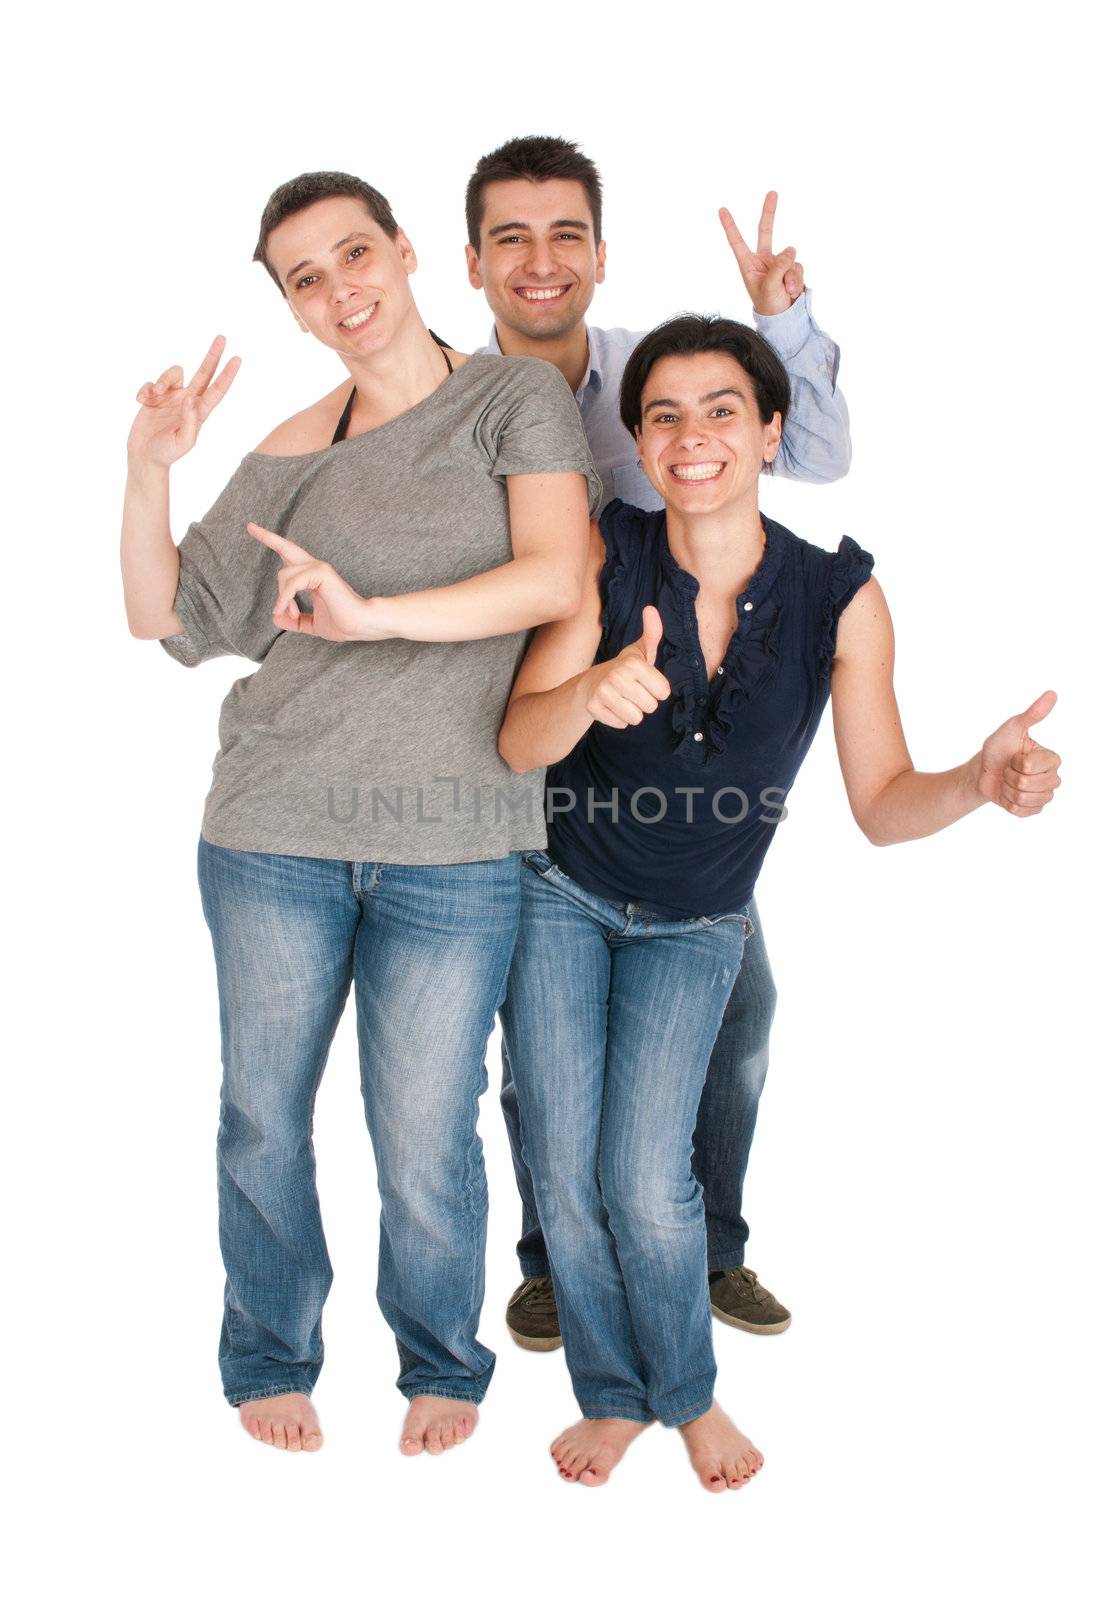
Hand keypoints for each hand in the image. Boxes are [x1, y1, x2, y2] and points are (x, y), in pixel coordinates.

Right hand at [127, 335, 240, 468]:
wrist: (145, 455)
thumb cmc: (167, 452)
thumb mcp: (183, 441)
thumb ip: (190, 421)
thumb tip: (192, 400)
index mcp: (199, 411)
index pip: (217, 390)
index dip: (227, 375)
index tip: (237, 359)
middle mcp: (188, 400)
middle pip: (204, 373)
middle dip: (213, 355)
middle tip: (222, 338)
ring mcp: (171, 397)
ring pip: (173, 373)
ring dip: (163, 379)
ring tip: (154, 395)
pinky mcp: (154, 396)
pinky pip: (151, 383)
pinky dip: (145, 389)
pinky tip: (141, 401)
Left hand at [246, 524, 387, 642]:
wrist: (360, 625)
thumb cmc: (343, 623)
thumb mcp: (313, 624)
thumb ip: (296, 621)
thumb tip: (276, 618)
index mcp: (313, 576)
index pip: (291, 557)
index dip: (273, 543)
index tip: (256, 530)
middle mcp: (315, 568)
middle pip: (286, 548)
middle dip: (267, 536)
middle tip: (249, 526)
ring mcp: (319, 568)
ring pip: (284, 575)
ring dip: (283, 599)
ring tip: (291, 614)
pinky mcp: (321, 573)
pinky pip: (292, 584)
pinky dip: (286, 599)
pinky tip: (288, 611)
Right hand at [585, 606, 670, 727]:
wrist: (591, 684)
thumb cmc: (623, 669)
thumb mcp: (640, 651)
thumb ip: (652, 633)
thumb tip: (651, 609)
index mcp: (633, 663)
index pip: (664, 692)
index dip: (657, 689)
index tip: (644, 681)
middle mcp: (617, 677)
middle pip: (651, 707)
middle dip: (644, 702)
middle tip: (632, 691)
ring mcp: (603, 693)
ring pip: (637, 718)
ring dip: (632, 712)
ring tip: (623, 699)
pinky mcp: (594, 708)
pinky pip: (622, 725)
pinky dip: (619, 719)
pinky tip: (612, 707)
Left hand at [719, 192, 804, 315]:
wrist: (784, 320)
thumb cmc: (769, 306)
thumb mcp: (769, 287)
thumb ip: (779, 266)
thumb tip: (791, 248)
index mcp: (748, 265)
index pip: (737, 242)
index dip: (730, 226)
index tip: (721, 210)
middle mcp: (763, 260)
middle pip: (765, 231)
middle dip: (769, 211)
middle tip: (772, 192)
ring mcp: (779, 263)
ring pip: (789, 258)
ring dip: (790, 276)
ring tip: (785, 292)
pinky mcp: (792, 268)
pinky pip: (798, 266)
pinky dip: (797, 279)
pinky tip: (793, 292)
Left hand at [975, 690, 1061, 814]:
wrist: (983, 771)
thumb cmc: (998, 748)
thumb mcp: (1012, 728)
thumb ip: (1032, 714)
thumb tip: (1052, 694)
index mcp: (1051, 758)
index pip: (1031, 766)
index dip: (1015, 762)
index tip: (1013, 756)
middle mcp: (1053, 777)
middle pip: (1027, 783)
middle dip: (1009, 776)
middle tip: (1008, 769)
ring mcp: (1044, 795)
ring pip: (1023, 798)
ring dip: (1007, 789)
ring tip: (1007, 781)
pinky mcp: (1034, 809)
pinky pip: (1019, 811)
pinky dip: (1007, 802)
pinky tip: (1007, 794)